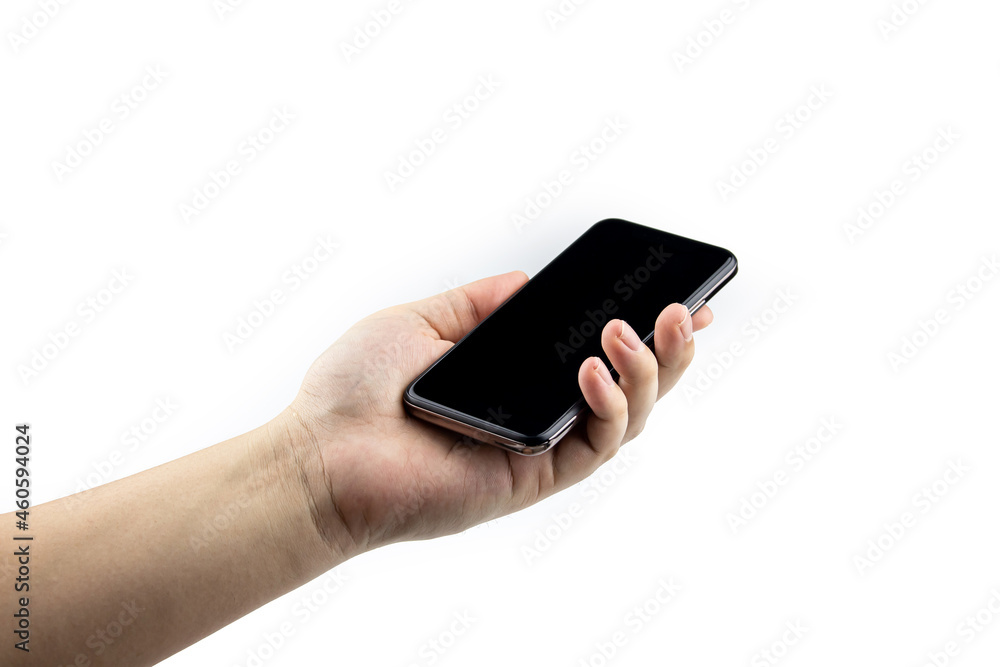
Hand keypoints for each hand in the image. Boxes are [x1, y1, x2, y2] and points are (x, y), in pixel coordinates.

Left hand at [281, 271, 713, 559]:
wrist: (320, 454)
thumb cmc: (355, 391)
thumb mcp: (419, 321)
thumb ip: (479, 302)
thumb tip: (528, 280)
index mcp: (514, 377)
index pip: (596, 350)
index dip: (646, 326)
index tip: (683, 294)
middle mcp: (536, 412)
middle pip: (629, 384)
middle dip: (670, 347)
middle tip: (686, 309)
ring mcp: (540, 446)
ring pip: (628, 416)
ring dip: (648, 370)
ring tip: (634, 330)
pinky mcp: (534, 476)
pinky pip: (596, 445)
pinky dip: (607, 404)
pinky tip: (590, 367)